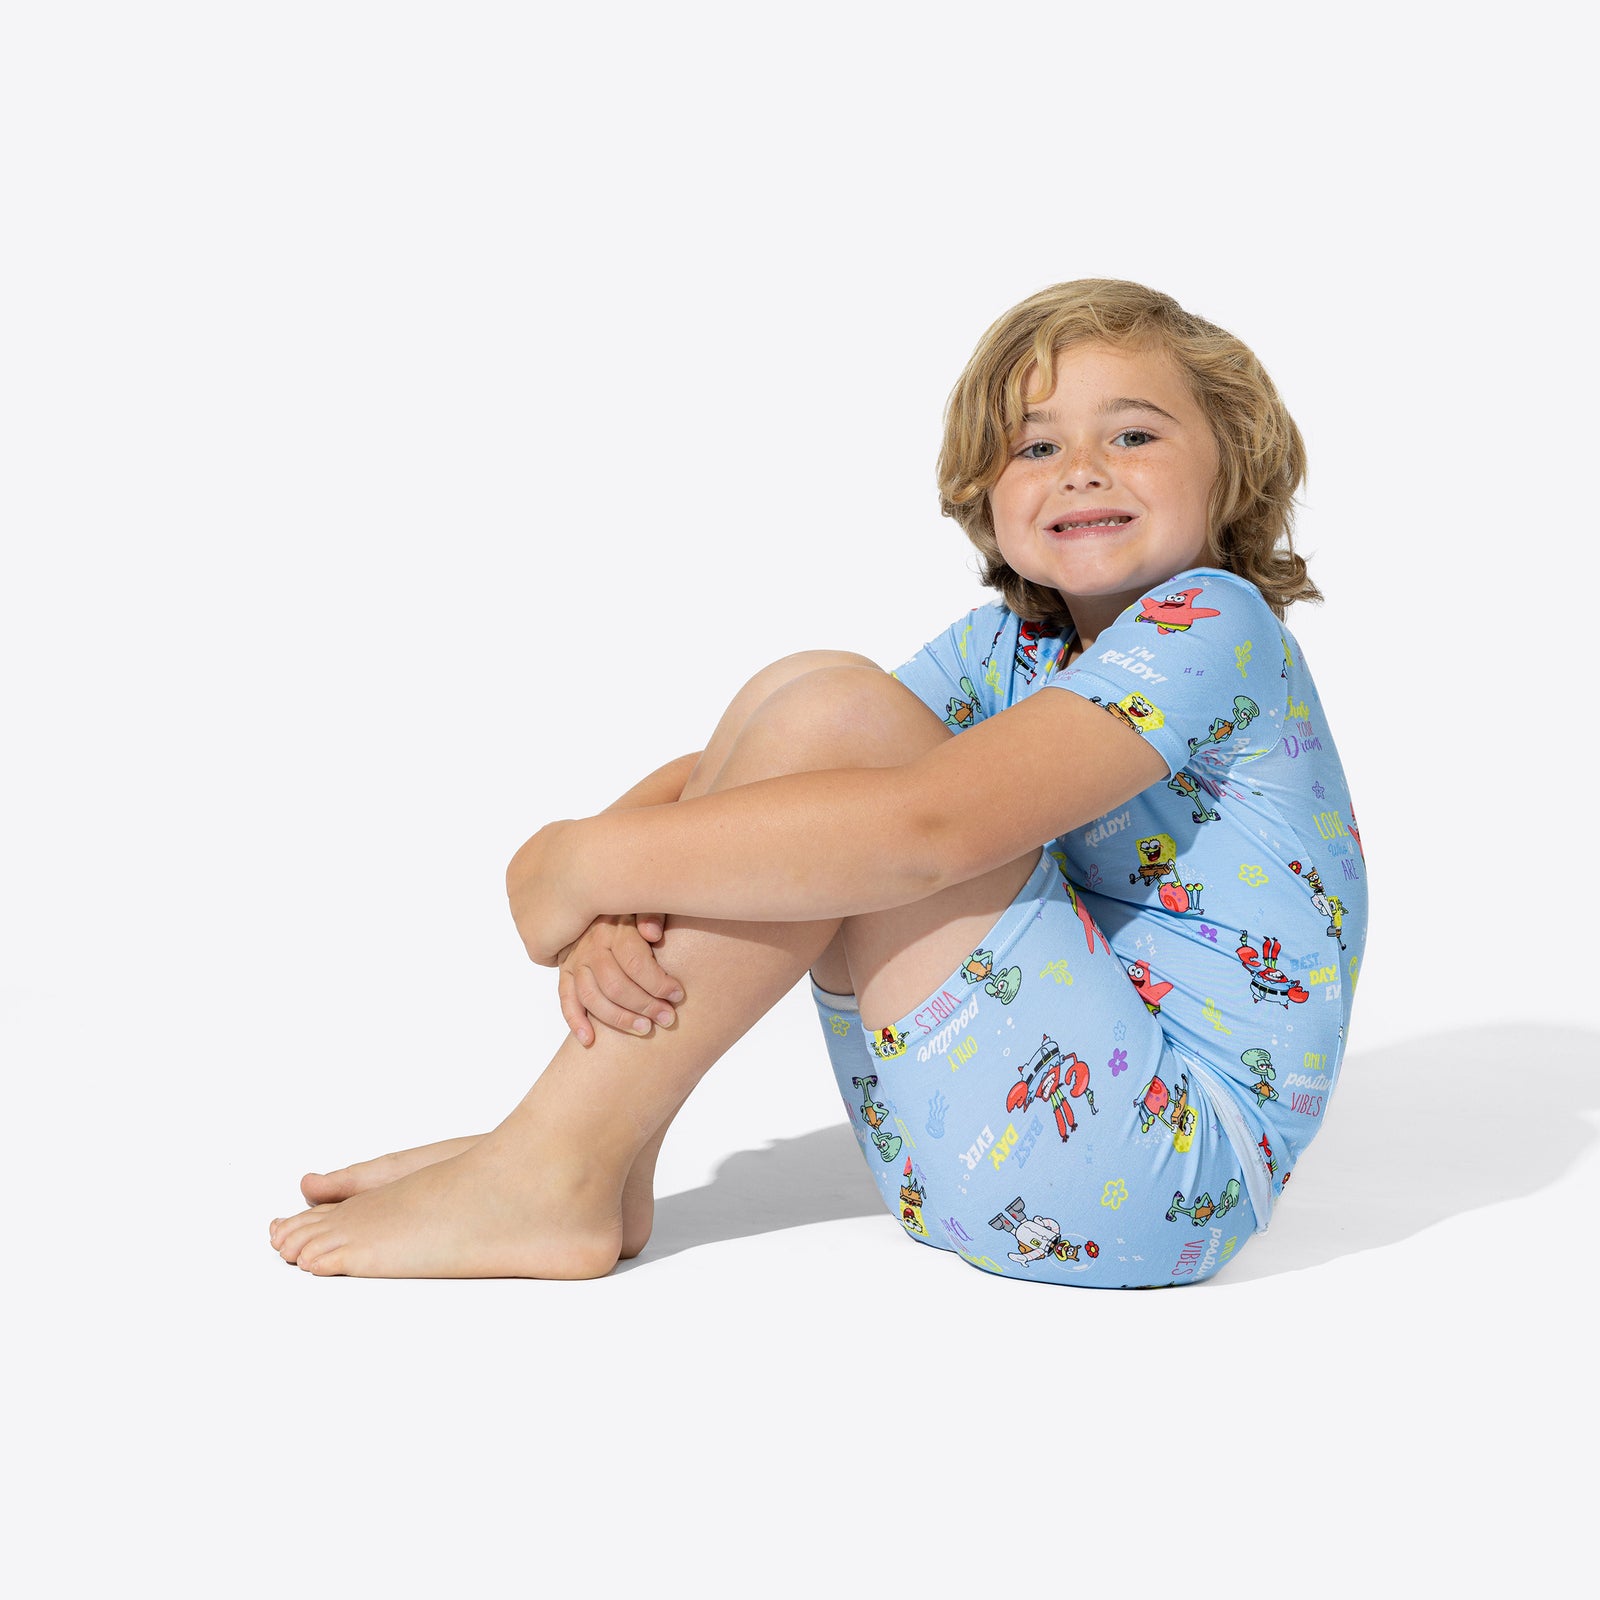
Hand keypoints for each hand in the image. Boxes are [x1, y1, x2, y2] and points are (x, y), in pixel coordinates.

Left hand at [505, 820, 593, 967]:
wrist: (589, 864)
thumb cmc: (592, 848)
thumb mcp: (578, 838)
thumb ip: (571, 852)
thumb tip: (586, 860)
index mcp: (523, 863)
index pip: (540, 885)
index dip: (566, 891)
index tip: (588, 891)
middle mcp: (516, 888)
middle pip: (539, 910)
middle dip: (562, 913)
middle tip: (591, 910)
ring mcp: (520, 916)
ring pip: (545, 932)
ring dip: (565, 931)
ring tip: (592, 920)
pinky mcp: (533, 941)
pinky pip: (549, 955)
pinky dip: (567, 949)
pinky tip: (586, 934)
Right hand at [557, 914, 684, 1045]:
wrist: (599, 901)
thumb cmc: (634, 909)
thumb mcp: (647, 904)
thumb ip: (652, 914)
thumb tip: (653, 933)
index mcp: (615, 929)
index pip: (635, 963)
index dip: (659, 983)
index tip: (678, 995)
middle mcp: (592, 946)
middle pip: (616, 985)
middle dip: (645, 1005)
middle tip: (668, 1018)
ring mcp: (575, 960)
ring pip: (593, 997)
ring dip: (619, 1019)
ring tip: (645, 1030)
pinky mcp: (565, 972)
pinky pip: (566, 999)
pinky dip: (575, 1021)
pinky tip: (590, 1040)